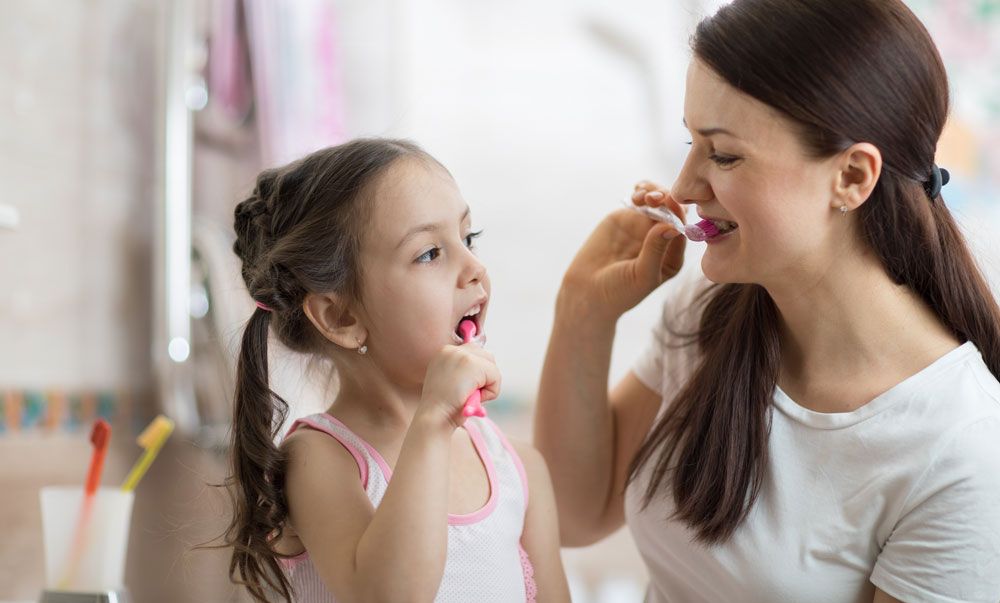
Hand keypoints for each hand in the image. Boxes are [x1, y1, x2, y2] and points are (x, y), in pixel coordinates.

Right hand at [418, 343, 500, 429]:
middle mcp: (452, 350)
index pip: (474, 352)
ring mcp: (462, 355)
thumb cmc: (443, 408)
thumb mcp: (449, 382)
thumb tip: (484, 370)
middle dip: (484, 377)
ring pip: (492, 367)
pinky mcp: (474, 365)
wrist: (434, 418)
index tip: (464, 388)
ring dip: (487, 385)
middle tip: (469, 394)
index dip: (476, 374)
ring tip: (470, 396)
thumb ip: (462, 371)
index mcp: (444, 353)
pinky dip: (490, 392)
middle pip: (486, 356)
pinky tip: (473, 399)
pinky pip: (496, 377)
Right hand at [561, 181, 685, 319]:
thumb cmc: (618, 292)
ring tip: (643, 195)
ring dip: (654, 192)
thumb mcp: (641, 275)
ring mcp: (643, 227)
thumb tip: (672, 226)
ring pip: (657, 202)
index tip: (670, 205)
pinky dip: (642, 191)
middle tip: (656, 197)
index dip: (677, 215)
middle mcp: (661, 239)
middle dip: (667, 200)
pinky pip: (639, 200)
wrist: (587, 292)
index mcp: (671, 257)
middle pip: (672, 212)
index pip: (681, 230)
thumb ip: (656, 250)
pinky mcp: (626, 218)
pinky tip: (638, 189)